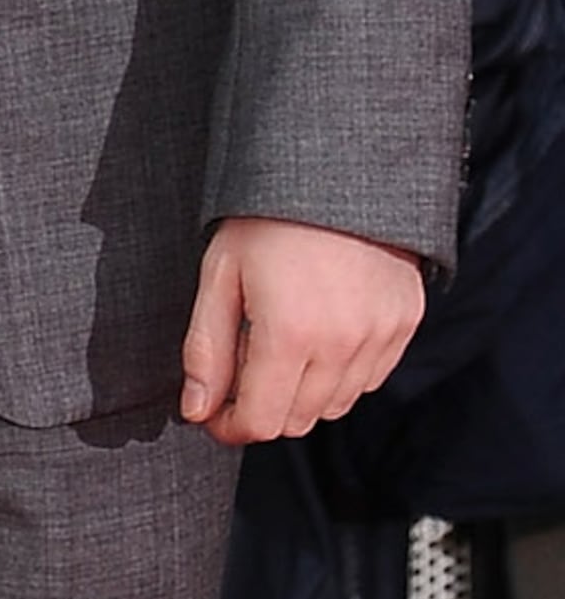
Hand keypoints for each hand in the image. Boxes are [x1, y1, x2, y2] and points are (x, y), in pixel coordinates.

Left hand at [178, 219, 425, 448]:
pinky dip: (340, 374)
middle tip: (239, 374)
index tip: (212, 414)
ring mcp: (379, 337)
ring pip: (334, 405)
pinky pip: (368, 378)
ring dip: (301, 394)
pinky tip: (318, 336)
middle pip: (297, 421)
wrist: (340, 171)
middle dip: (261, 410)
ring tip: (279, 345)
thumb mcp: (220, 275)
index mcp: (290, 336)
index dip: (228, 427)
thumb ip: (205, 350)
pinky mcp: (403, 324)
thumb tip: (195, 410)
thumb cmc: (270, 217)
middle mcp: (342, 345)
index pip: (260, 422)